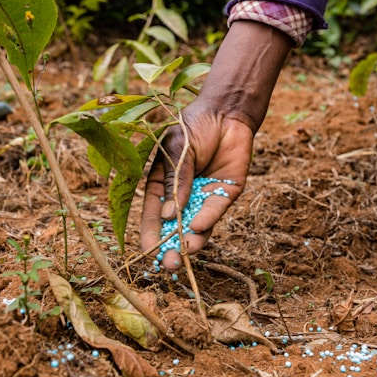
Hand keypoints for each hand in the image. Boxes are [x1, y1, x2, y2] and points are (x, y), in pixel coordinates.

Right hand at [138, 20, 293, 269]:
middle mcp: (182, 195)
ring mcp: (204, 196)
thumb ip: (175, 180)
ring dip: (191, 241)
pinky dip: (207, 219)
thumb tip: (168, 214)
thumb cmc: (194, 126)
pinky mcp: (225, 194)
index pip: (153, 214)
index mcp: (162, 184)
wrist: (227, 112)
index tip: (148, 251)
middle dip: (171, 245)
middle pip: (174, 226)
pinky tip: (199, 228)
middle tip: (170, 264)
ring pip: (196, 225)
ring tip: (186, 253)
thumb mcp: (178, 150)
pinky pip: (215, 210)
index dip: (150, 233)